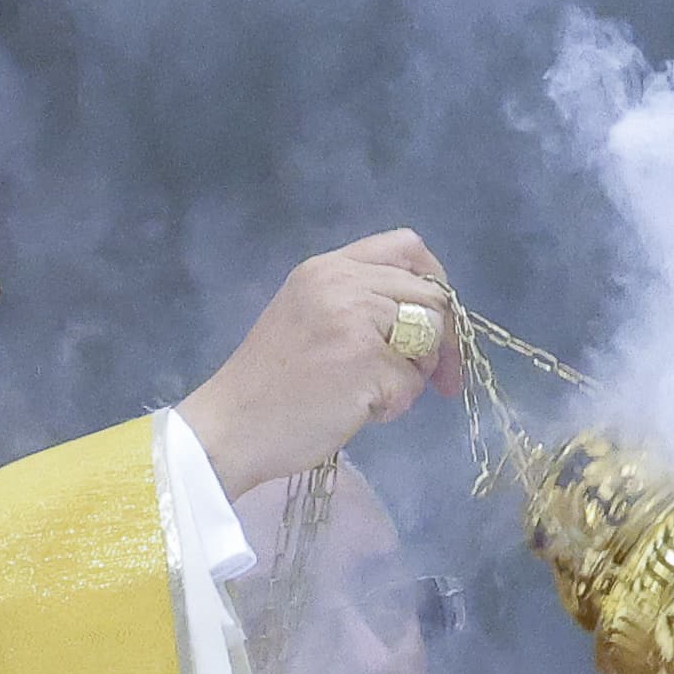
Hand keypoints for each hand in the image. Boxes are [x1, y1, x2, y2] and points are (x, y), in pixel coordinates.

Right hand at [178, 228, 460, 499]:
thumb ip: (356, 301)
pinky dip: (395, 406)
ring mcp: (354, 319)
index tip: (435, 322)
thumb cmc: (268, 382)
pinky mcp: (365, 361)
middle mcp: (341, 282)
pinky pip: (412, 383)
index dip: (435, 282)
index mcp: (327, 268)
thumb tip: (422, 317)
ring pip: (429, 338)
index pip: (406, 247)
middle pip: (430, 296)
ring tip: (376, 395)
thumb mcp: (306, 315)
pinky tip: (360, 412)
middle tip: (439, 380)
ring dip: (415, 375)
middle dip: (443, 342)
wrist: (231, 426)